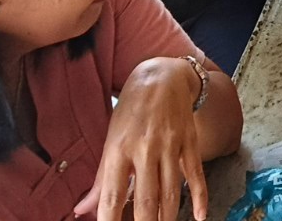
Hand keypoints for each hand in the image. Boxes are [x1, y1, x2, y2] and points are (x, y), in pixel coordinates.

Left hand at [75, 57, 207, 220]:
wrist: (161, 76)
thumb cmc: (131, 111)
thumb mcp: (111, 139)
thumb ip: (100, 178)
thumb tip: (81, 210)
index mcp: (119, 148)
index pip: (113, 194)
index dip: (110, 220)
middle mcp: (145, 148)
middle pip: (147, 198)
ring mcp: (170, 145)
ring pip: (172, 192)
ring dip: (167, 217)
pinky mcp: (189, 142)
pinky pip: (196, 174)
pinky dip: (200, 197)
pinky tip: (200, 216)